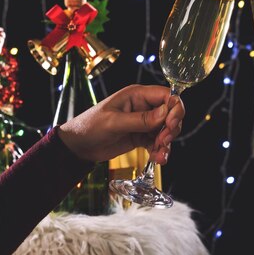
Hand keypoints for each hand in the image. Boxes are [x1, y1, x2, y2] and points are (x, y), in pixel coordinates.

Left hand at [58, 84, 184, 163]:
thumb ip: (141, 119)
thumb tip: (165, 113)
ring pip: (166, 130)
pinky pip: (157, 143)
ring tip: (160, 155)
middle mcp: (144, 107)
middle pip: (170, 114)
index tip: (171, 125)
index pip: (167, 95)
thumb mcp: (114, 122)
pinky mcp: (141, 137)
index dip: (174, 109)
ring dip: (166, 143)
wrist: (78, 146)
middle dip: (171, 129)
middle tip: (163, 142)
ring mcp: (143, 123)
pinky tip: (157, 159)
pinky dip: (160, 151)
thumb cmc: (90, 126)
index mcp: (137, 95)